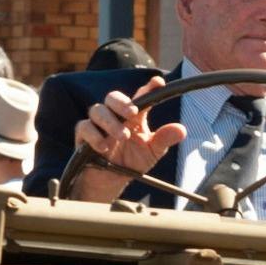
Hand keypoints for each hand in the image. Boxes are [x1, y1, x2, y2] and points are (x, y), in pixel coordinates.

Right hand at [69, 86, 185, 190]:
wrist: (112, 181)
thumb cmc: (132, 161)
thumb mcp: (152, 152)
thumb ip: (164, 140)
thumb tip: (181, 130)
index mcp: (134, 116)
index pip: (141, 97)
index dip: (149, 87)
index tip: (158, 82)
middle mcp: (115, 115)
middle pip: (113, 97)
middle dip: (122, 102)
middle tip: (133, 113)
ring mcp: (97, 124)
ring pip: (97, 110)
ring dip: (110, 122)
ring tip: (122, 136)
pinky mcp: (83, 136)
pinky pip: (84, 127)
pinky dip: (94, 135)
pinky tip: (104, 146)